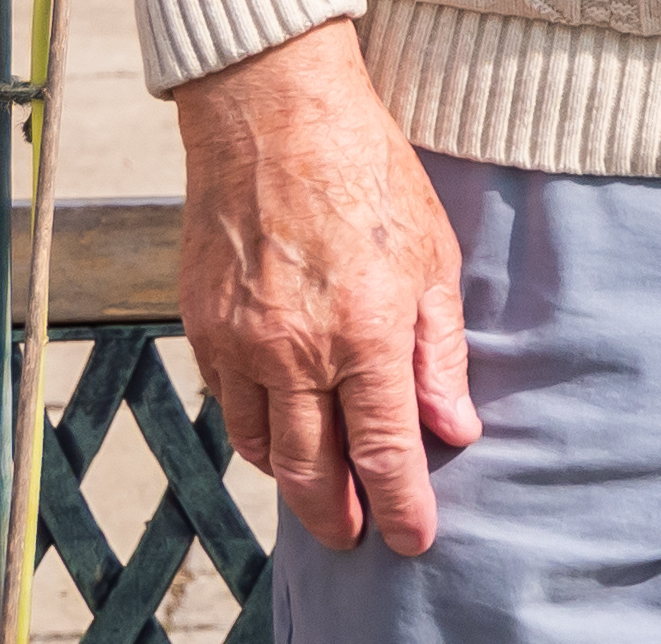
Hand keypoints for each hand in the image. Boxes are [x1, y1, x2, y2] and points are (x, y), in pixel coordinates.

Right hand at [173, 22, 475, 552]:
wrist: (273, 118)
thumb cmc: (367, 173)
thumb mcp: (434, 254)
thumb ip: (440, 350)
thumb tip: (456, 426)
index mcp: (365, 330)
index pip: (386, 449)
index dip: (402, 505)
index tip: (413, 542)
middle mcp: (296, 349)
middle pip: (312, 469)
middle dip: (337, 515)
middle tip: (356, 539)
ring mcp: (241, 342)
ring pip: (263, 446)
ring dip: (293, 481)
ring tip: (323, 495)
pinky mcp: (203, 326)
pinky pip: (230, 405)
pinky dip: (257, 432)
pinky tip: (281, 433)